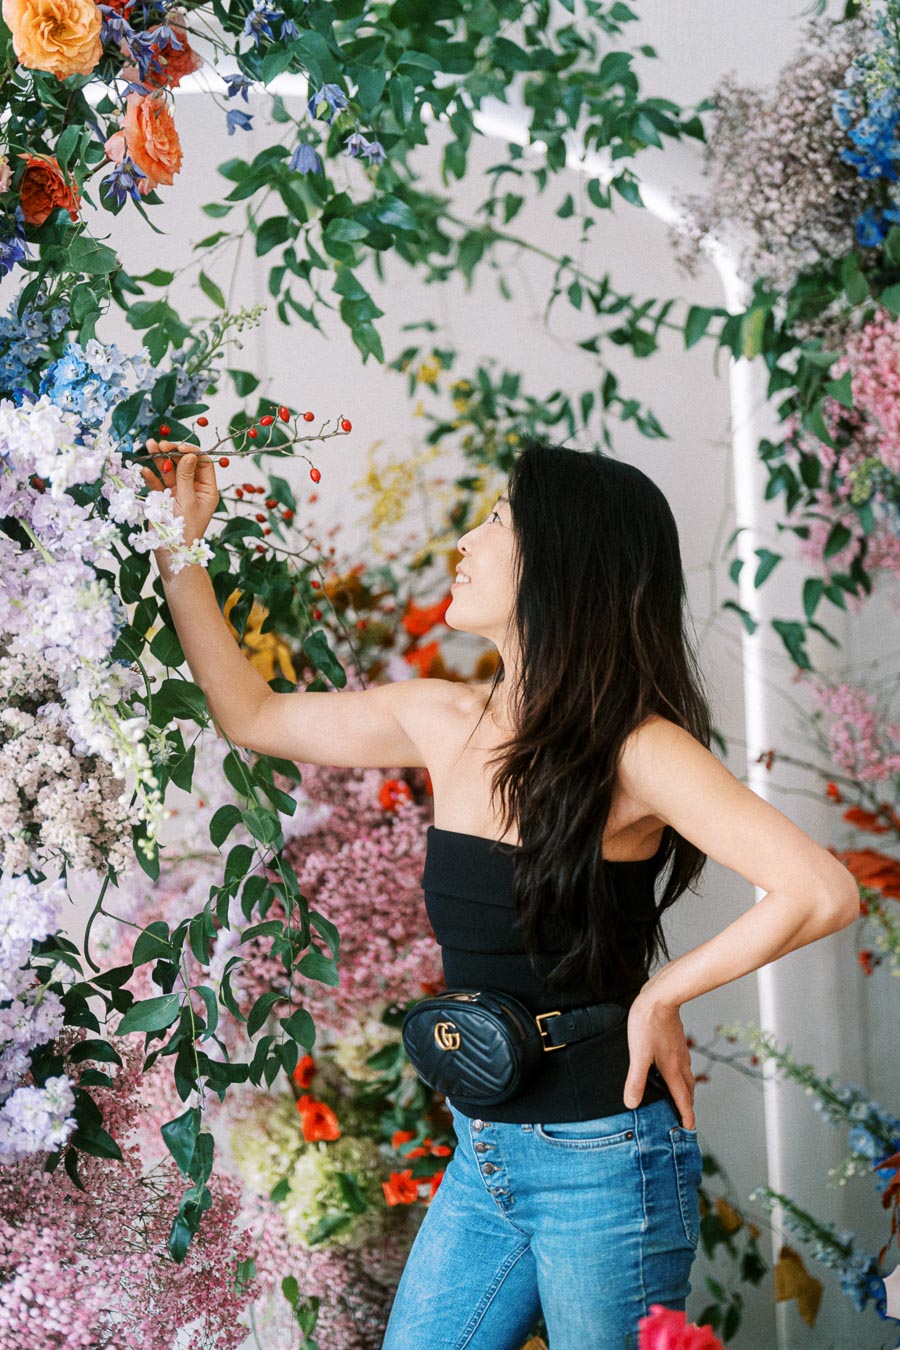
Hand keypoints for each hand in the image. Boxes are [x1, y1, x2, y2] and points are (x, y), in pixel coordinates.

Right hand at [139, 439, 218, 548]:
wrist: (171, 553)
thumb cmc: (184, 530)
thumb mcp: (187, 501)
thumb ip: (185, 477)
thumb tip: (189, 455)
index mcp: (207, 490)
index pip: (202, 463)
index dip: (191, 451)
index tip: (178, 446)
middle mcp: (194, 489)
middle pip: (184, 464)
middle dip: (172, 452)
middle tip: (159, 444)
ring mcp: (178, 493)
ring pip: (169, 471)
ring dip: (159, 459)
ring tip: (149, 447)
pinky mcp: (164, 499)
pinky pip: (158, 483)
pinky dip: (151, 475)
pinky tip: (144, 469)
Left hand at [622, 986, 694, 1128]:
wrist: (660, 996)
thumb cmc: (648, 1023)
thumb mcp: (638, 1054)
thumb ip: (636, 1080)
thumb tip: (632, 1104)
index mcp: (672, 1069)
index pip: (682, 1099)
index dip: (686, 1115)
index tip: (689, 1129)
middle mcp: (680, 1062)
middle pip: (688, 1089)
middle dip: (687, 1104)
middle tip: (685, 1116)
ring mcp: (680, 1050)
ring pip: (686, 1075)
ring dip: (685, 1089)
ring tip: (679, 1096)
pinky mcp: (676, 1040)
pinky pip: (682, 1063)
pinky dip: (680, 1073)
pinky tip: (671, 1067)